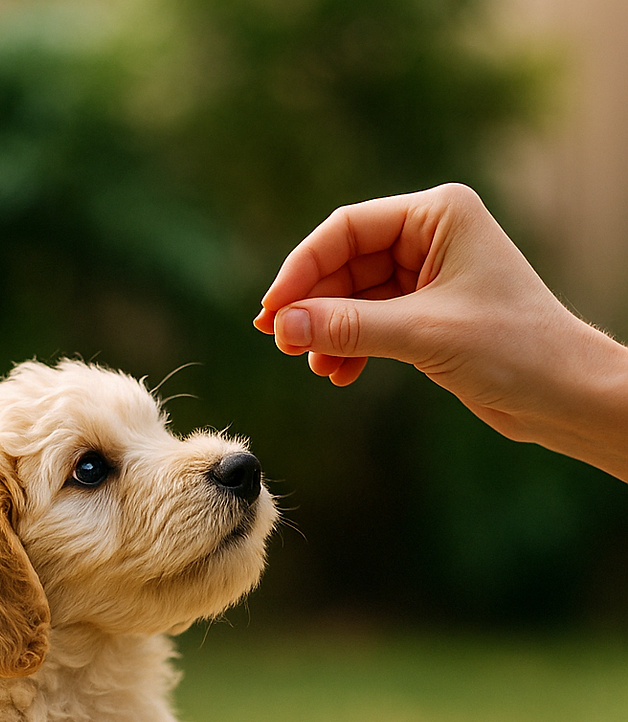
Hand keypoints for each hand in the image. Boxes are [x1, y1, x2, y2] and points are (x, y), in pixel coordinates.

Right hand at [254, 183, 627, 480]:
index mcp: (438, 214)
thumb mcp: (421, 334)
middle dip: (313, 306)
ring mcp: (429, 276)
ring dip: (328, 332)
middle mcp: (431, 237)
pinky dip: (350, 347)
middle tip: (283, 345)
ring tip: (315, 366)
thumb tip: (285, 326)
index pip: (348, 228)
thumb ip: (349, 327)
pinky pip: (371, 323)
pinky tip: (339, 374)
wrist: (562, 393)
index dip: (303, 268)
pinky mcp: (428, 315)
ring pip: (354, 298)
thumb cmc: (512, 349)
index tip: (273, 311)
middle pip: (346, 263)